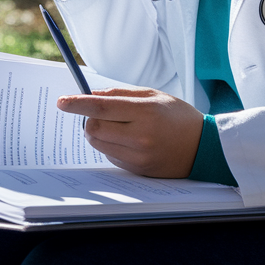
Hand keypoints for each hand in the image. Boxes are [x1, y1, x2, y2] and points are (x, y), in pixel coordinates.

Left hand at [56, 87, 203, 178]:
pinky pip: (109, 156)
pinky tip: (127, 140)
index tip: (61, 102)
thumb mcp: (154, 95)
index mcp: (146, 113)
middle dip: (88, 119)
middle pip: (95, 128)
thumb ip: (121, 94)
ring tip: (116, 126)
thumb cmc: (179, 116)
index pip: (102, 108)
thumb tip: (92, 95)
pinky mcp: (137, 170)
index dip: (78, 104)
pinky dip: (109, 145)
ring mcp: (138, 156)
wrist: (203, 147)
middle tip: (97, 112)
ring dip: (97, 132)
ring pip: (98, 143)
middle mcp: (140, 137)